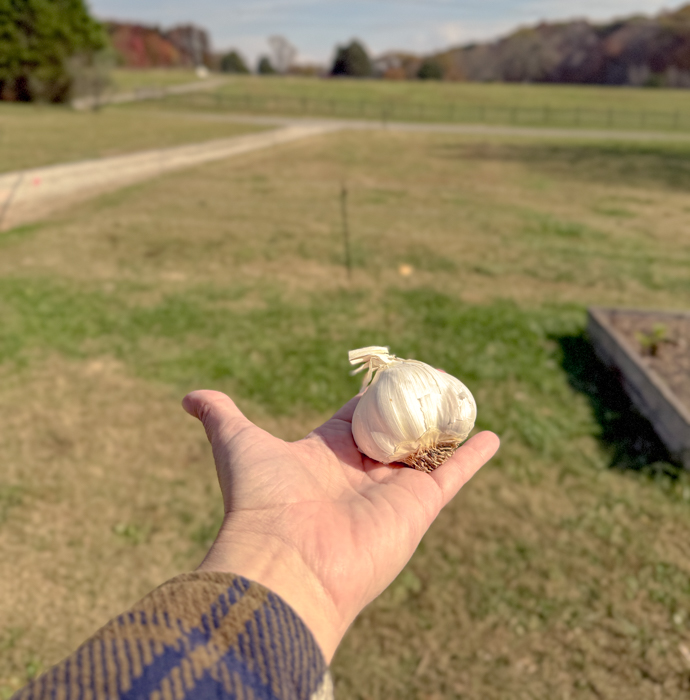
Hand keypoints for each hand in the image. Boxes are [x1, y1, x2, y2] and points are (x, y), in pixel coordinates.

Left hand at [183, 390, 498, 662]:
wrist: (286, 561)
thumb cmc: (260, 499)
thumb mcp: (237, 443)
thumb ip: (220, 415)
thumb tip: (189, 396)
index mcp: (325, 455)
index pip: (354, 418)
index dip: (372, 398)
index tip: (389, 376)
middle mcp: (360, 473)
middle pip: (394, 432)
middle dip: (411, 411)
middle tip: (432, 383)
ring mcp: (392, 490)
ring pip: (427, 451)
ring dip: (446, 429)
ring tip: (464, 402)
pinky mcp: (420, 506)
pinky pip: (454, 474)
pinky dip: (474, 456)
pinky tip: (492, 436)